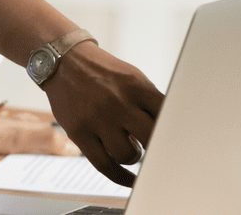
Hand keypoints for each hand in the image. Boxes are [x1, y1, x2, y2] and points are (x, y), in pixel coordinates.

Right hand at [40, 42, 162, 186]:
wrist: (64, 62)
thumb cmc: (103, 73)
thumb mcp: (131, 77)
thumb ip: (149, 102)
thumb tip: (170, 131)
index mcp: (136, 85)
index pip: (166, 115)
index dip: (173, 131)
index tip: (176, 141)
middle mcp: (117, 101)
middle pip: (150, 137)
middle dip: (155, 146)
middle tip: (154, 147)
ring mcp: (97, 118)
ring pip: (127, 155)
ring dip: (134, 156)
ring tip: (131, 148)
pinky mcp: (79, 133)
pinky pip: (104, 165)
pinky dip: (121, 177)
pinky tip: (130, 179)